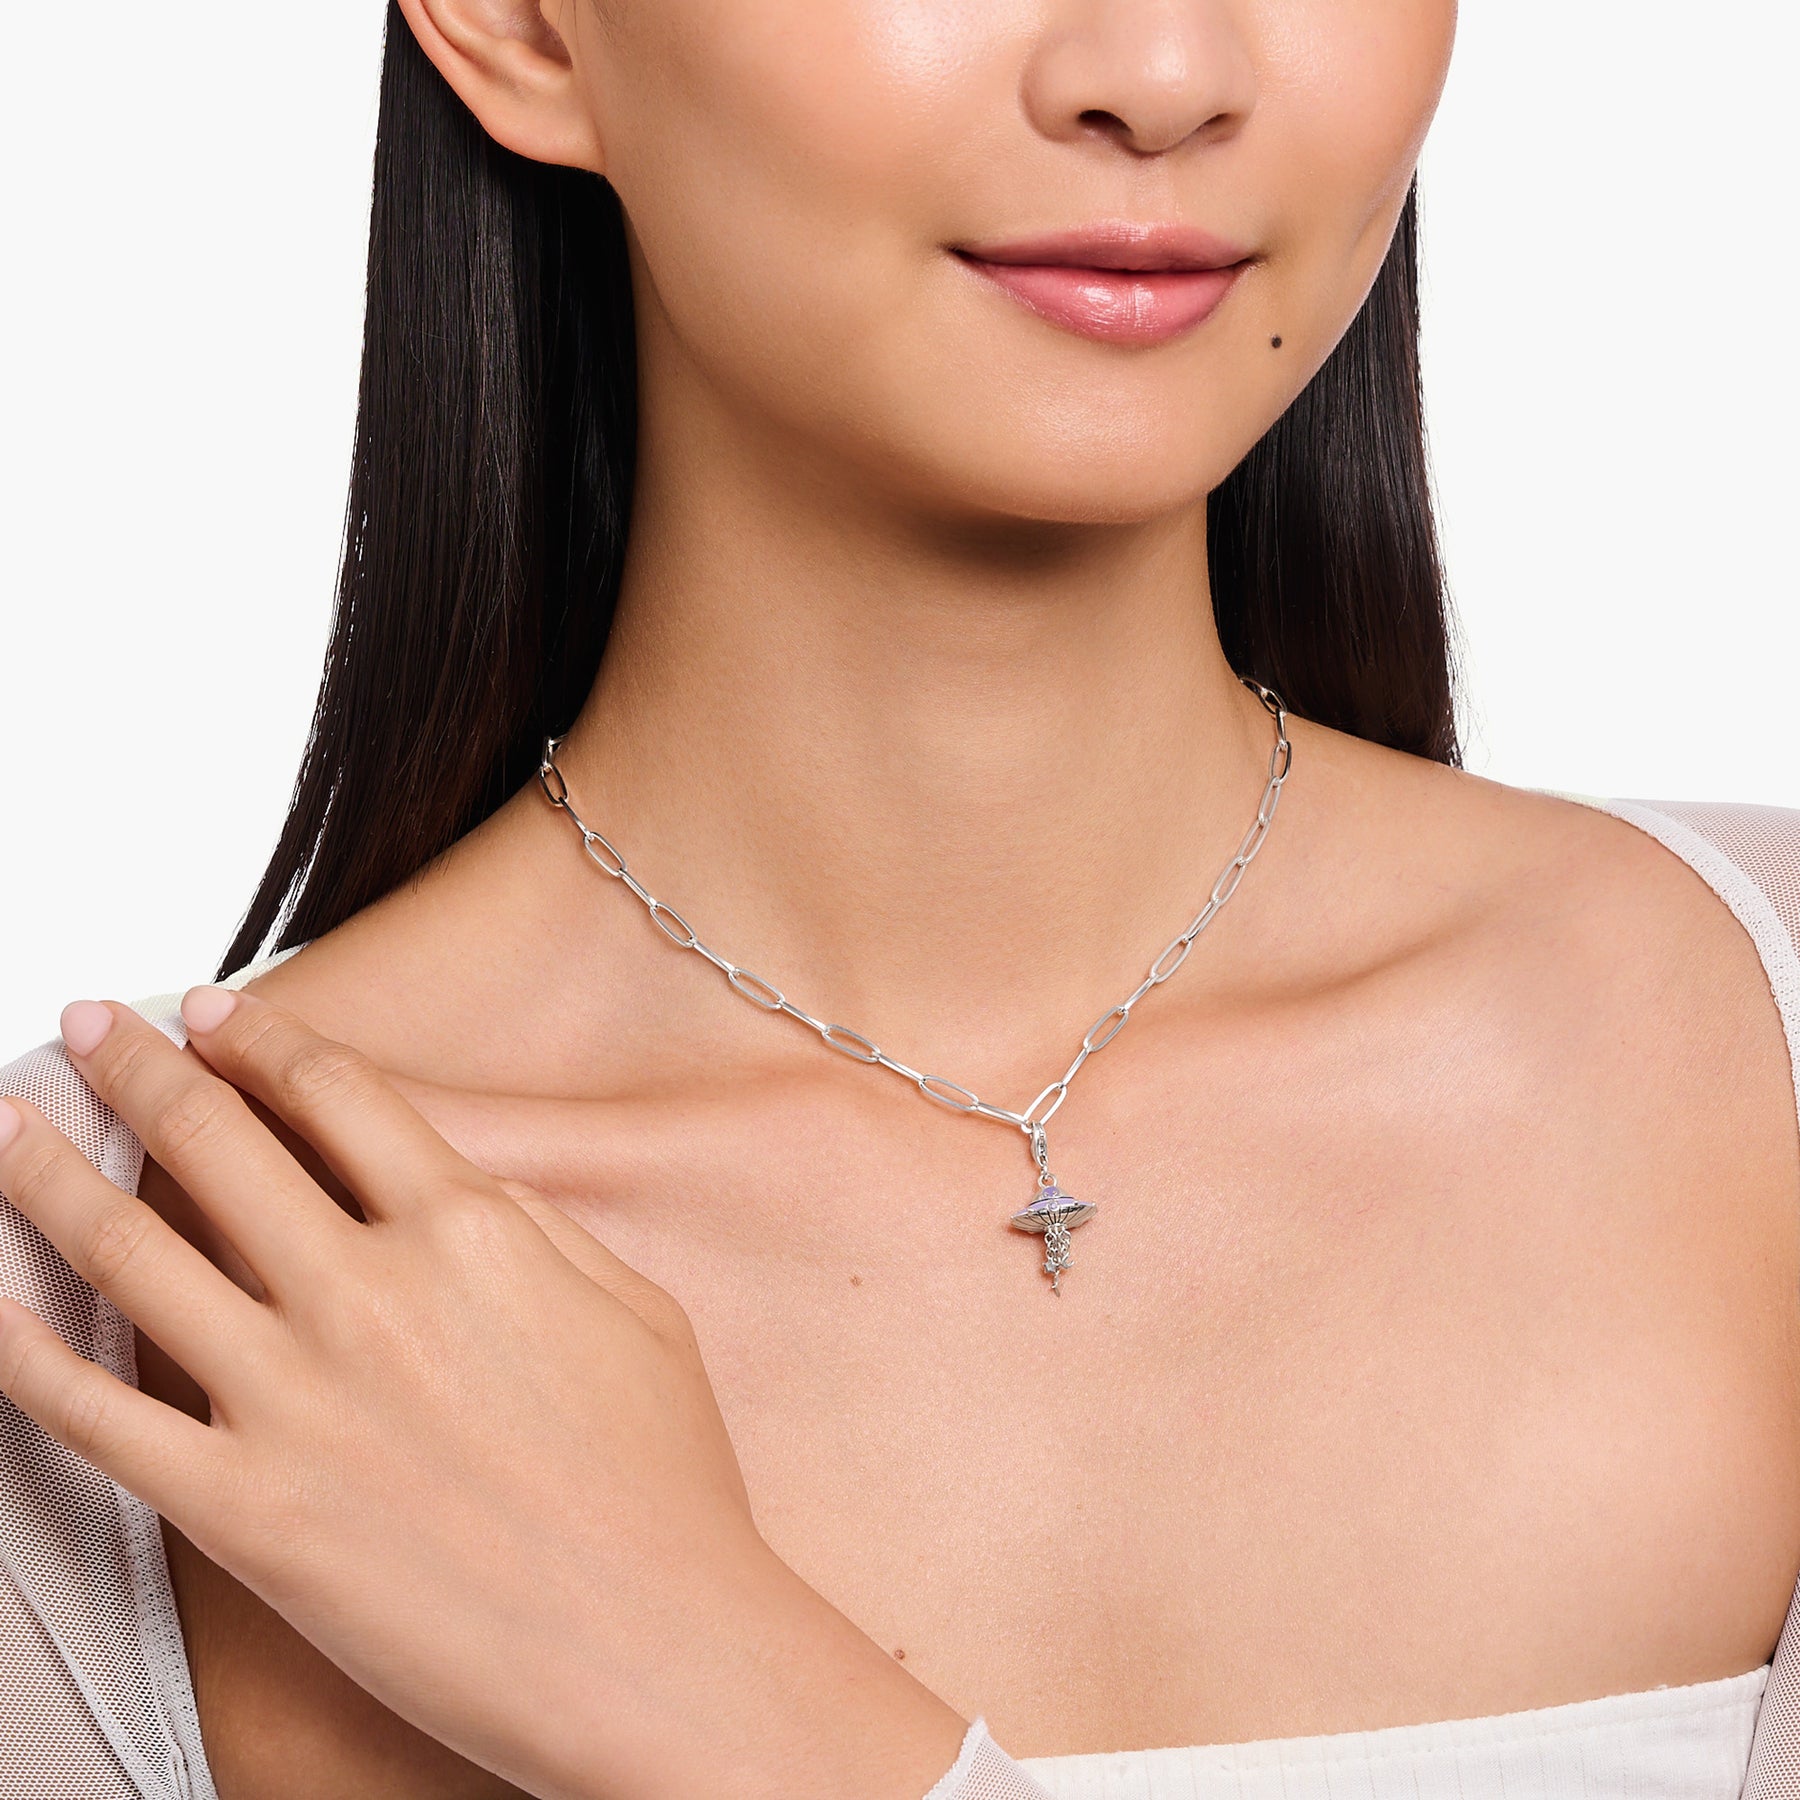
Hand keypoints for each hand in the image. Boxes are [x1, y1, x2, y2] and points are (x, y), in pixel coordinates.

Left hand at [0, 988, 966, 1799]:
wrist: (648, 1643)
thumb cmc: (663, 1482)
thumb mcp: (632, 1304)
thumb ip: (530, 1226)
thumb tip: (451, 1180)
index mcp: (470, 1232)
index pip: (335, 1094)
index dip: (261, 1038)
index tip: (213, 1012)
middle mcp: (366, 1292)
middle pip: (216, 1142)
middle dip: (138, 1065)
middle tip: (89, 1023)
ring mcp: (292, 1398)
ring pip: (131, 1251)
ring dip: (51, 1169)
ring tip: (11, 1121)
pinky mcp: (240, 1507)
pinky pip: (93, 1412)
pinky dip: (19, 1347)